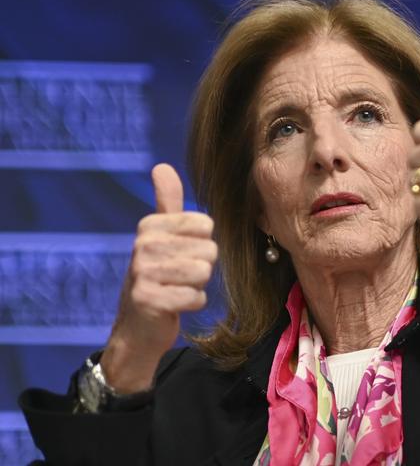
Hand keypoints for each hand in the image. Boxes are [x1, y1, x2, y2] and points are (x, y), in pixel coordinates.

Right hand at [100, 164, 217, 392]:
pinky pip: (197, 297)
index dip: (202, 244)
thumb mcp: (161, 236)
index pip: (206, 225)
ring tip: (176, 289)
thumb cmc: (158, 276)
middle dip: (201, 268)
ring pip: (204, 273)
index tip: (181, 255)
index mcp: (149, 226)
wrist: (138, 327)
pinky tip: (174, 305)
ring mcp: (144, 273)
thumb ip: (167, 202)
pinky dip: (192, 304)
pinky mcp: (150, 300)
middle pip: (209, 250)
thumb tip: (162, 166)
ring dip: (196, 286)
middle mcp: (143, 245)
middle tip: (178, 277)